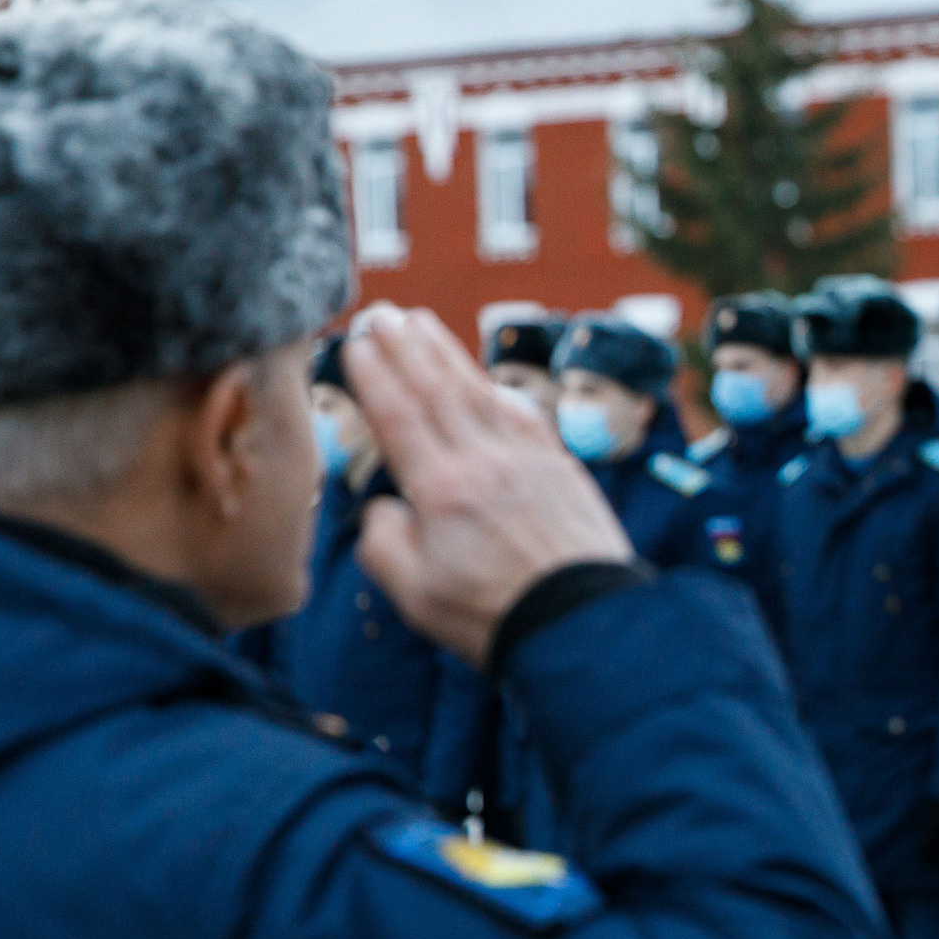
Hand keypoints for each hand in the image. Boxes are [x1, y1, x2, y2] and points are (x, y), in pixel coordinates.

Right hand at [345, 304, 634, 667]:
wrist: (582, 624)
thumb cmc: (492, 616)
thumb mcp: (414, 594)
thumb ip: (383, 543)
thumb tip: (386, 508)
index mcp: (442, 490)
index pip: (400, 417)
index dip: (375, 376)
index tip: (355, 343)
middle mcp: (485, 463)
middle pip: (438, 391)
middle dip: (406, 348)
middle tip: (382, 313)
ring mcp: (529, 461)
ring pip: (481, 393)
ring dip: (448, 355)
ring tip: (423, 323)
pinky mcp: (562, 470)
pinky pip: (525, 416)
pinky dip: (499, 390)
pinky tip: (487, 380)